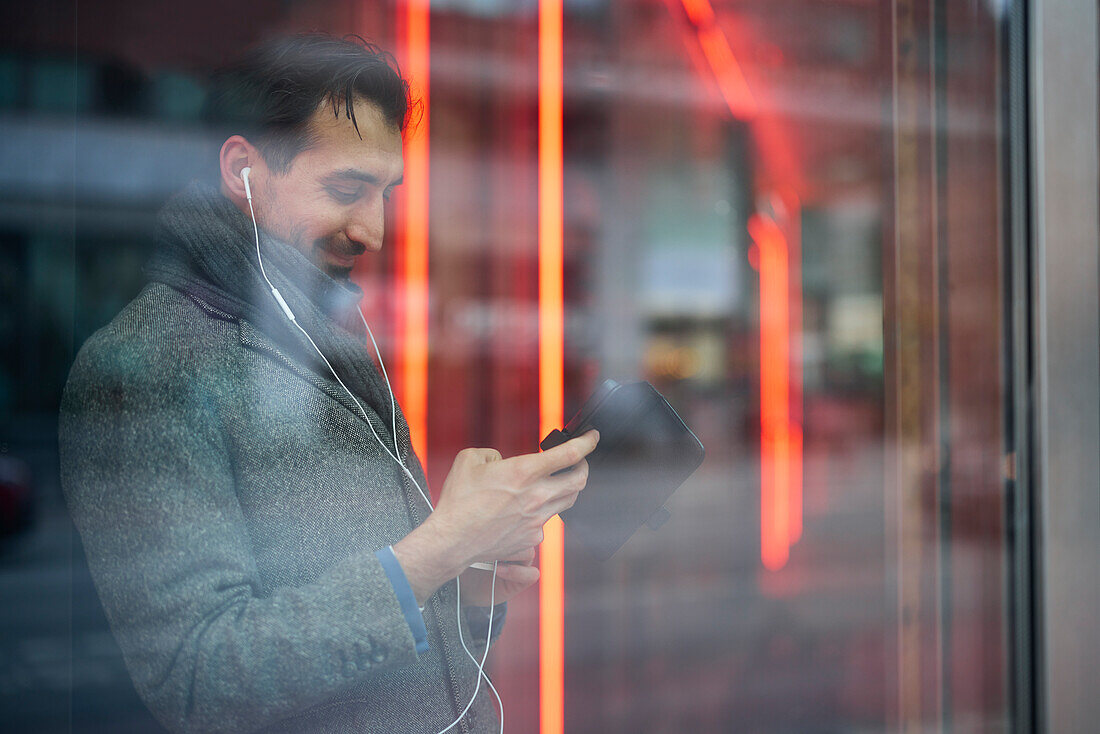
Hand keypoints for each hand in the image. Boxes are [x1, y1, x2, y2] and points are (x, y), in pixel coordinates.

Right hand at [392, 430, 597, 604]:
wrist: (452, 540)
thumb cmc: (458, 500)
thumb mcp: (469, 460)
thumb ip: (491, 453)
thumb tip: (501, 460)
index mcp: (523, 471)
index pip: (569, 454)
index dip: (587, 442)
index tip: (592, 437)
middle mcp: (536, 496)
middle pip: (579, 480)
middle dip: (585, 467)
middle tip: (581, 461)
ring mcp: (537, 519)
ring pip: (568, 501)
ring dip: (568, 488)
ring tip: (560, 482)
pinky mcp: (532, 538)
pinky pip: (547, 521)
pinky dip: (544, 511)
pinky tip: (530, 509)